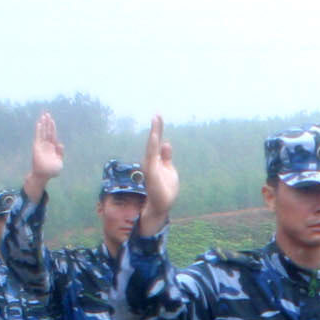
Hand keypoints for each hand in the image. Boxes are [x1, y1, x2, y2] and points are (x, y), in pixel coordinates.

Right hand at [27, 111, 63, 192]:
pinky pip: (38, 136)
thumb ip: (60, 153)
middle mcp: (47, 144)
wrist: (44, 175)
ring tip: (43, 115)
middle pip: (47, 131)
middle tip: (47, 113)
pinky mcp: (36, 147)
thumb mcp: (59, 161)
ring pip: (43, 132)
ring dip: (43, 124)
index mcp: (53, 148)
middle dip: (47, 122)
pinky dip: (38, 130)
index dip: (52, 127)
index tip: (52, 120)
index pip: (53, 135)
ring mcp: (41, 145)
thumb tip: (60, 144)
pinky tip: (39, 123)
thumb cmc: (52, 170)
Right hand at [140, 115, 177, 232]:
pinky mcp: (152, 173)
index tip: (158, 116)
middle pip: (153, 142)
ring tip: (156, 122)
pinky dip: (153, 147)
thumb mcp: (169, 169)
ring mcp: (150, 167)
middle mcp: (151, 162)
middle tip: (157, 113)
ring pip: (151, 147)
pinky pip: (152, 158)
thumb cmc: (165, 189)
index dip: (157, 129)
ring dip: (154, 134)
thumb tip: (166, 143)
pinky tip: (156, 138)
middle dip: (156, 128)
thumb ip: (166, 157)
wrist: (162, 206)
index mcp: (155, 160)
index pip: (156, 142)